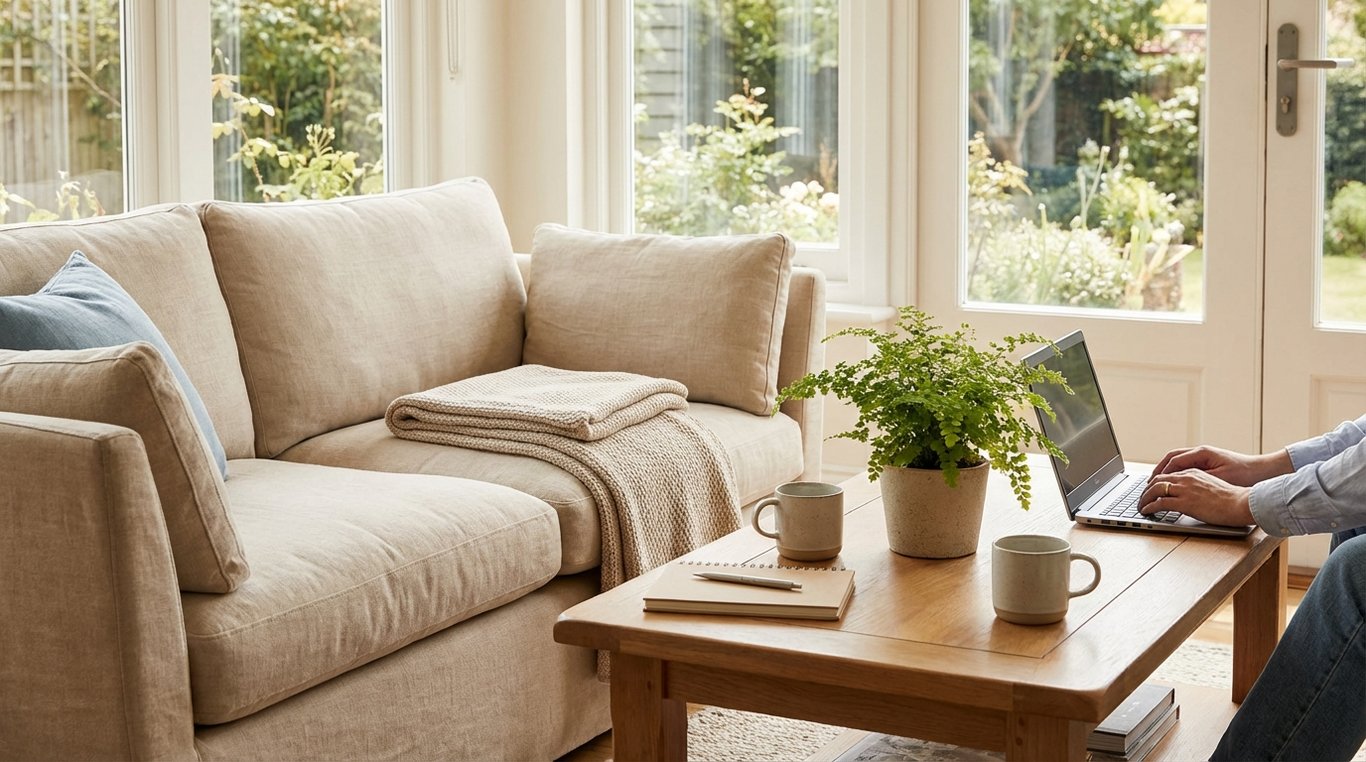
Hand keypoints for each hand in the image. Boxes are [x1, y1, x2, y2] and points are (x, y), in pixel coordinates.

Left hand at [1140, 469, 1253, 526]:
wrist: (1241, 503)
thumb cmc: (1232, 498)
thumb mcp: (1211, 486)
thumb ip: (1197, 487)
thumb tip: (1190, 495)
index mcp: (1193, 472)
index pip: (1168, 474)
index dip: (1156, 482)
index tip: (1150, 489)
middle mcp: (1186, 478)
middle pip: (1157, 480)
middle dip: (1146, 489)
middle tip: (1141, 498)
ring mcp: (1185, 490)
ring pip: (1155, 490)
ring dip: (1144, 498)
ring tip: (1140, 505)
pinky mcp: (1185, 503)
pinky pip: (1160, 503)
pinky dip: (1149, 507)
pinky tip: (1146, 511)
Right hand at [1150, 445, 1292, 486]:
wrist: (1262, 471)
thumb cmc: (1243, 474)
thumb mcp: (1218, 478)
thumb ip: (1196, 478)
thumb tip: (1177, 482)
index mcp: (1202, 453)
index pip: (1173, 460)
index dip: (1161, 472)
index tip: (1152, 483)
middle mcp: (1201, 452)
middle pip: (1172, 457)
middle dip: (1159, 470)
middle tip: (1149, 483)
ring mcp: (1204, 456)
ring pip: (1178, 461)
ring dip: (1167, 471)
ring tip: (1158, 483)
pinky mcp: (1208, 463)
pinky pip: (1186, 466)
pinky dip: (1176, 473)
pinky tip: (1174, 483)